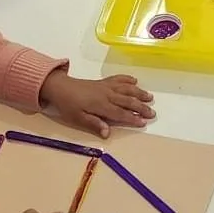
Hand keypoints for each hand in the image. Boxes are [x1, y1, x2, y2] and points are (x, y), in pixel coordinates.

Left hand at [39, 70, 154, 137]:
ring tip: (149, 97)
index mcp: (101, 105)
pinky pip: (118, 79)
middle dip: (141, 107)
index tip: (143, 122)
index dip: (132, 118)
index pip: (120, 113)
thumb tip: (107, 133)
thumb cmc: (68, 106)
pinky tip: (134, 81)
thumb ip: (94, 124)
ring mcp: (106, 86)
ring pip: (126, 89)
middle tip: (152, 113)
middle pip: (127, 100)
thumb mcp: (78, 118)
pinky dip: (127, 79)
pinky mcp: (103, 82)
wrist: (61, 88)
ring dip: (138, 93)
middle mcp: (107, 94)